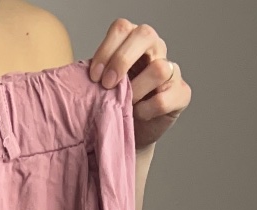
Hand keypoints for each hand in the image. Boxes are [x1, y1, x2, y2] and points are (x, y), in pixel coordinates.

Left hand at [89, 19, 191, 149]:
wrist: (130, 133)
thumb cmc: (114, 105)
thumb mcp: (101, 85)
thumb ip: (96, 74)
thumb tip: (74, 75)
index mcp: (133, 41)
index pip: (122, 28)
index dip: (106, 50)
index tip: (93, 76)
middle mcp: (155, 49)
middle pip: (145, 35)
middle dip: (122, 60)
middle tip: (108, 85)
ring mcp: (172, 69)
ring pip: (159, 68)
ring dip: (136, 89)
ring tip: (125, 105)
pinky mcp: (181, 93)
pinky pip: (165, 98)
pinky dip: (147, 109)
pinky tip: (138, 115)